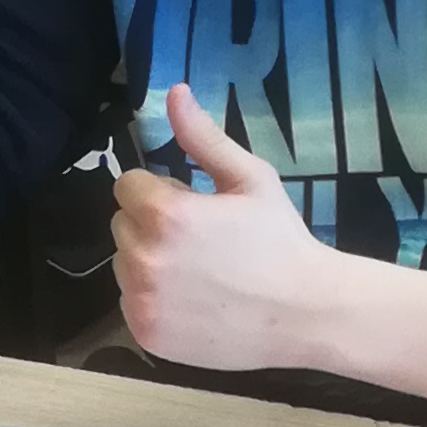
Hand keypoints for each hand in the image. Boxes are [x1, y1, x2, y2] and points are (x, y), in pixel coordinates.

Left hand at [112, 83, 327, 370]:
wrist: (305, 314)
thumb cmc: (281, 241)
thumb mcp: (250, 179)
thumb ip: (203, 137)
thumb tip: (174, 92)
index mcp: (166, 213)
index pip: (127, 186)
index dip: (161, 191)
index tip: (194, 206)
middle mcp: (144, 257)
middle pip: (122, 224)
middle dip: (151, 225)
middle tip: (200, 240)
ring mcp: (142, 300)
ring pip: (124, 264)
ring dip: (149, 261)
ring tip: (199, 272)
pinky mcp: (145, 333)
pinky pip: (130, 301)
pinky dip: (153, 299)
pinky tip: (194, 301)